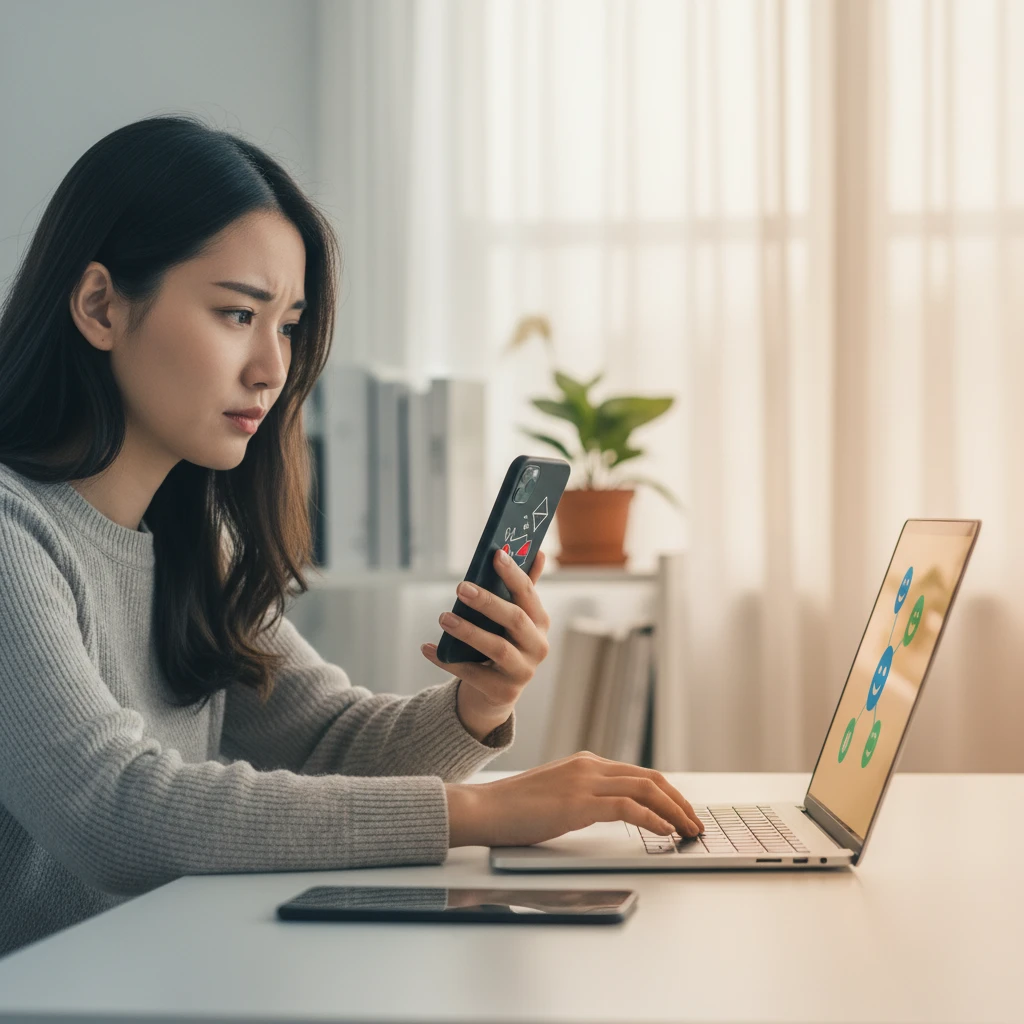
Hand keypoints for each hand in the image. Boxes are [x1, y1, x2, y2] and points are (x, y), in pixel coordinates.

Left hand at [420, 548, 550, 741]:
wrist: (496, 692)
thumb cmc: (504, 642)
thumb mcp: (513, 618)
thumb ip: (523, 588)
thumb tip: (538, 552)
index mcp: (540, 622)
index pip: (528, 594)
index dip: (513, 574)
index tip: (495, 554)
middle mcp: (538, 647)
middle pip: (515, 620)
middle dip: (488, 602)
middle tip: (461, 587)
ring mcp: (523, 672)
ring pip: (497, 648)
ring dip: (469, 631)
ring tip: (444, 617)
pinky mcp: (503, 692)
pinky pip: (472, 674)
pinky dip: (448, 661)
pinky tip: (427, 648)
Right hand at [444, 751, 704, 846]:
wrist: (484, 809)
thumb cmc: (514, 809)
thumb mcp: (556, 796)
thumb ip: (583, 797)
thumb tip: (612, 813)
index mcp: (585, 763)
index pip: (639, 774)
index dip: (668, 794)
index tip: (683, 813)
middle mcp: (589, 766)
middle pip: (650, 778)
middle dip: (679, 801)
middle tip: (696, 823)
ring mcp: (584, 782)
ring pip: (645, 789)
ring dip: (674, 811)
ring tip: (688, 831)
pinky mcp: (577, 803)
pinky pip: (628, 808)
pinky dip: (652, 819)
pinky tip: (664, 832)